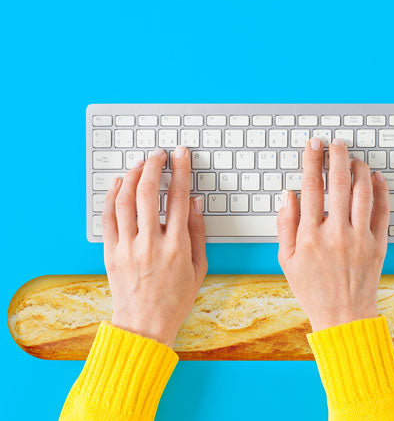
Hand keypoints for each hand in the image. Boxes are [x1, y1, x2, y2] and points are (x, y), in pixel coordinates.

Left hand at [101, 146, 206, 346]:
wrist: (145, 325)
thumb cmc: (175, 299)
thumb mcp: (199, 267)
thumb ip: (197, 232)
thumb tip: (194, 202)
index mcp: (176, 246)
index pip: (179, 198)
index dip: (181, 170)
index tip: (180, 155)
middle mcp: (150, 244)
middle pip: (149, 193)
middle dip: (154, 166)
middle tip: (158, 154)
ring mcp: (128, 248)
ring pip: (125, 200)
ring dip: (132, 176)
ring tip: (139, 164)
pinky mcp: (111, 253)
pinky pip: (108, 217)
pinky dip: (112, 196)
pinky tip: (118, 184)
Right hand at [277, 138, 389, 331]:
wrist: (343, 317)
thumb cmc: (312, 289)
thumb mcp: (286, 260)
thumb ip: (285, 225)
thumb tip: (288, 195)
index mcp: (311, 236)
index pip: (311, 188)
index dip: (311, 161)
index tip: (313, 145)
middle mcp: (337, 233)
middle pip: (339, 183)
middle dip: (337, 156)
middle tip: (335, 142)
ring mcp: (361, 238)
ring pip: (363, 192)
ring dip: (359, 169)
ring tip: (353, 157)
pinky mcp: (378, 245)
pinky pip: (382, 211)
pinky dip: (381, 190)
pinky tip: (375, 178)